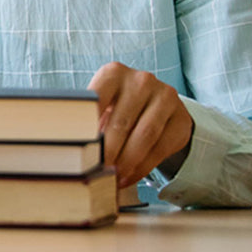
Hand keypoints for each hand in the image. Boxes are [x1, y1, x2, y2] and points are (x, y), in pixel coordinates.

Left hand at [87, 61, 193, 186]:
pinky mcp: (181, 118)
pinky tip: (129, 177)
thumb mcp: (103, 103)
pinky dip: (142, 167)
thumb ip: (89, 117)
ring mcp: (165, 97)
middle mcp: (141, 80)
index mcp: (115, 72)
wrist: (158, 104)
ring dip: (126, 162)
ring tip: (114, 178)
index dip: (87, 127)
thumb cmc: (120, 105)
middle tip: (98, 172)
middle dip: (108, 152)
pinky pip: (161, 148)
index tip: (80, 149)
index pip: (97, 98)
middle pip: (121, 122)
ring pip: (144, 136)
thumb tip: (70, 144)